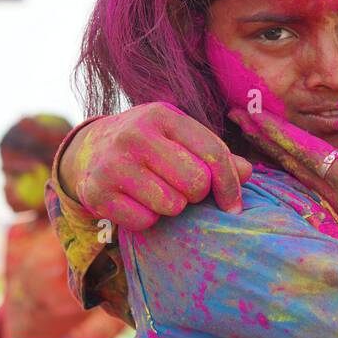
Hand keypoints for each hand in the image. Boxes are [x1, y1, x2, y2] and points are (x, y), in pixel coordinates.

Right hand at [59, 102, 253, 229]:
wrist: (89, 150)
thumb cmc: (150, 145)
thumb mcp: (179, 138)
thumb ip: (214, 154)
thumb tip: (247, 172)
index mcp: (162, 115)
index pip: (212, 153)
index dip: (230, 183)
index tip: (233, 205)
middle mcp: (135, 135)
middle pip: (195, 182)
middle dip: (197, 194)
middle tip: (182, 188)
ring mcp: (113, 163)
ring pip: (172, 205)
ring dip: (172, 206)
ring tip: (158, 191)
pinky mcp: (96, 192)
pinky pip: (145, 221)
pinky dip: (148, 219)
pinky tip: (137, 202)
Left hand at [229, 108, 337, 266]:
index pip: (305, 151)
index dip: (278, 130)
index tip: (250, 111)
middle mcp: (335, 193)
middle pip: (291, 160)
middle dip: (264, 136)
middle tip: (233, 113)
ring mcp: (336, 202)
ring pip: (294, 170)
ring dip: (271, 149)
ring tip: (248, 130)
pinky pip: (304, 180)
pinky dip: (287, 163)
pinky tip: (280, 159)